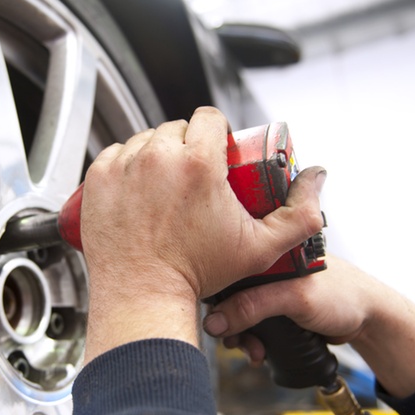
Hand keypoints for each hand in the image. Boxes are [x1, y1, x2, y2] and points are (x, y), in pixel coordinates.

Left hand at [80, 106, 325, 362]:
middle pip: (176, 128)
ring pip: (145, 139)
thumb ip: (299, 215)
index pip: (208, 117)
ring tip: (166, 186)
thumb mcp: (260, 248)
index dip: (216, 132)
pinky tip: (139, 188)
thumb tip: (317, 180)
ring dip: (157, 154)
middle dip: (187, 146)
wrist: (143, 296)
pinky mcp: (97, 179)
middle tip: (193, 177)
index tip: (216, 152)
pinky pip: (116, 154)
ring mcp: (123, 166)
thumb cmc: (196, 274)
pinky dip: (127, 165)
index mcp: (198, 162)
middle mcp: (157, 156)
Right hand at [204, 255, 414, 397]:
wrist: (371, 320)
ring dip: (242, 334)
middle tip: (235, 341)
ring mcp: (273, 287)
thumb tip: (216, 321)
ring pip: (241, 310)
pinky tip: (259, 350)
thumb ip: (254, 306)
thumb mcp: (295, 298)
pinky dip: (253, 337)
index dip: (217, 293)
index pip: (231, 267)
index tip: (214, 318)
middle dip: (230, 321)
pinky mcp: (279, 307)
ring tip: (252, 350)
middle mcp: (268, 266)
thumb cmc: (344, 296)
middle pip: (232, 293)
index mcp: (271, 250)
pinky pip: (255, 321)